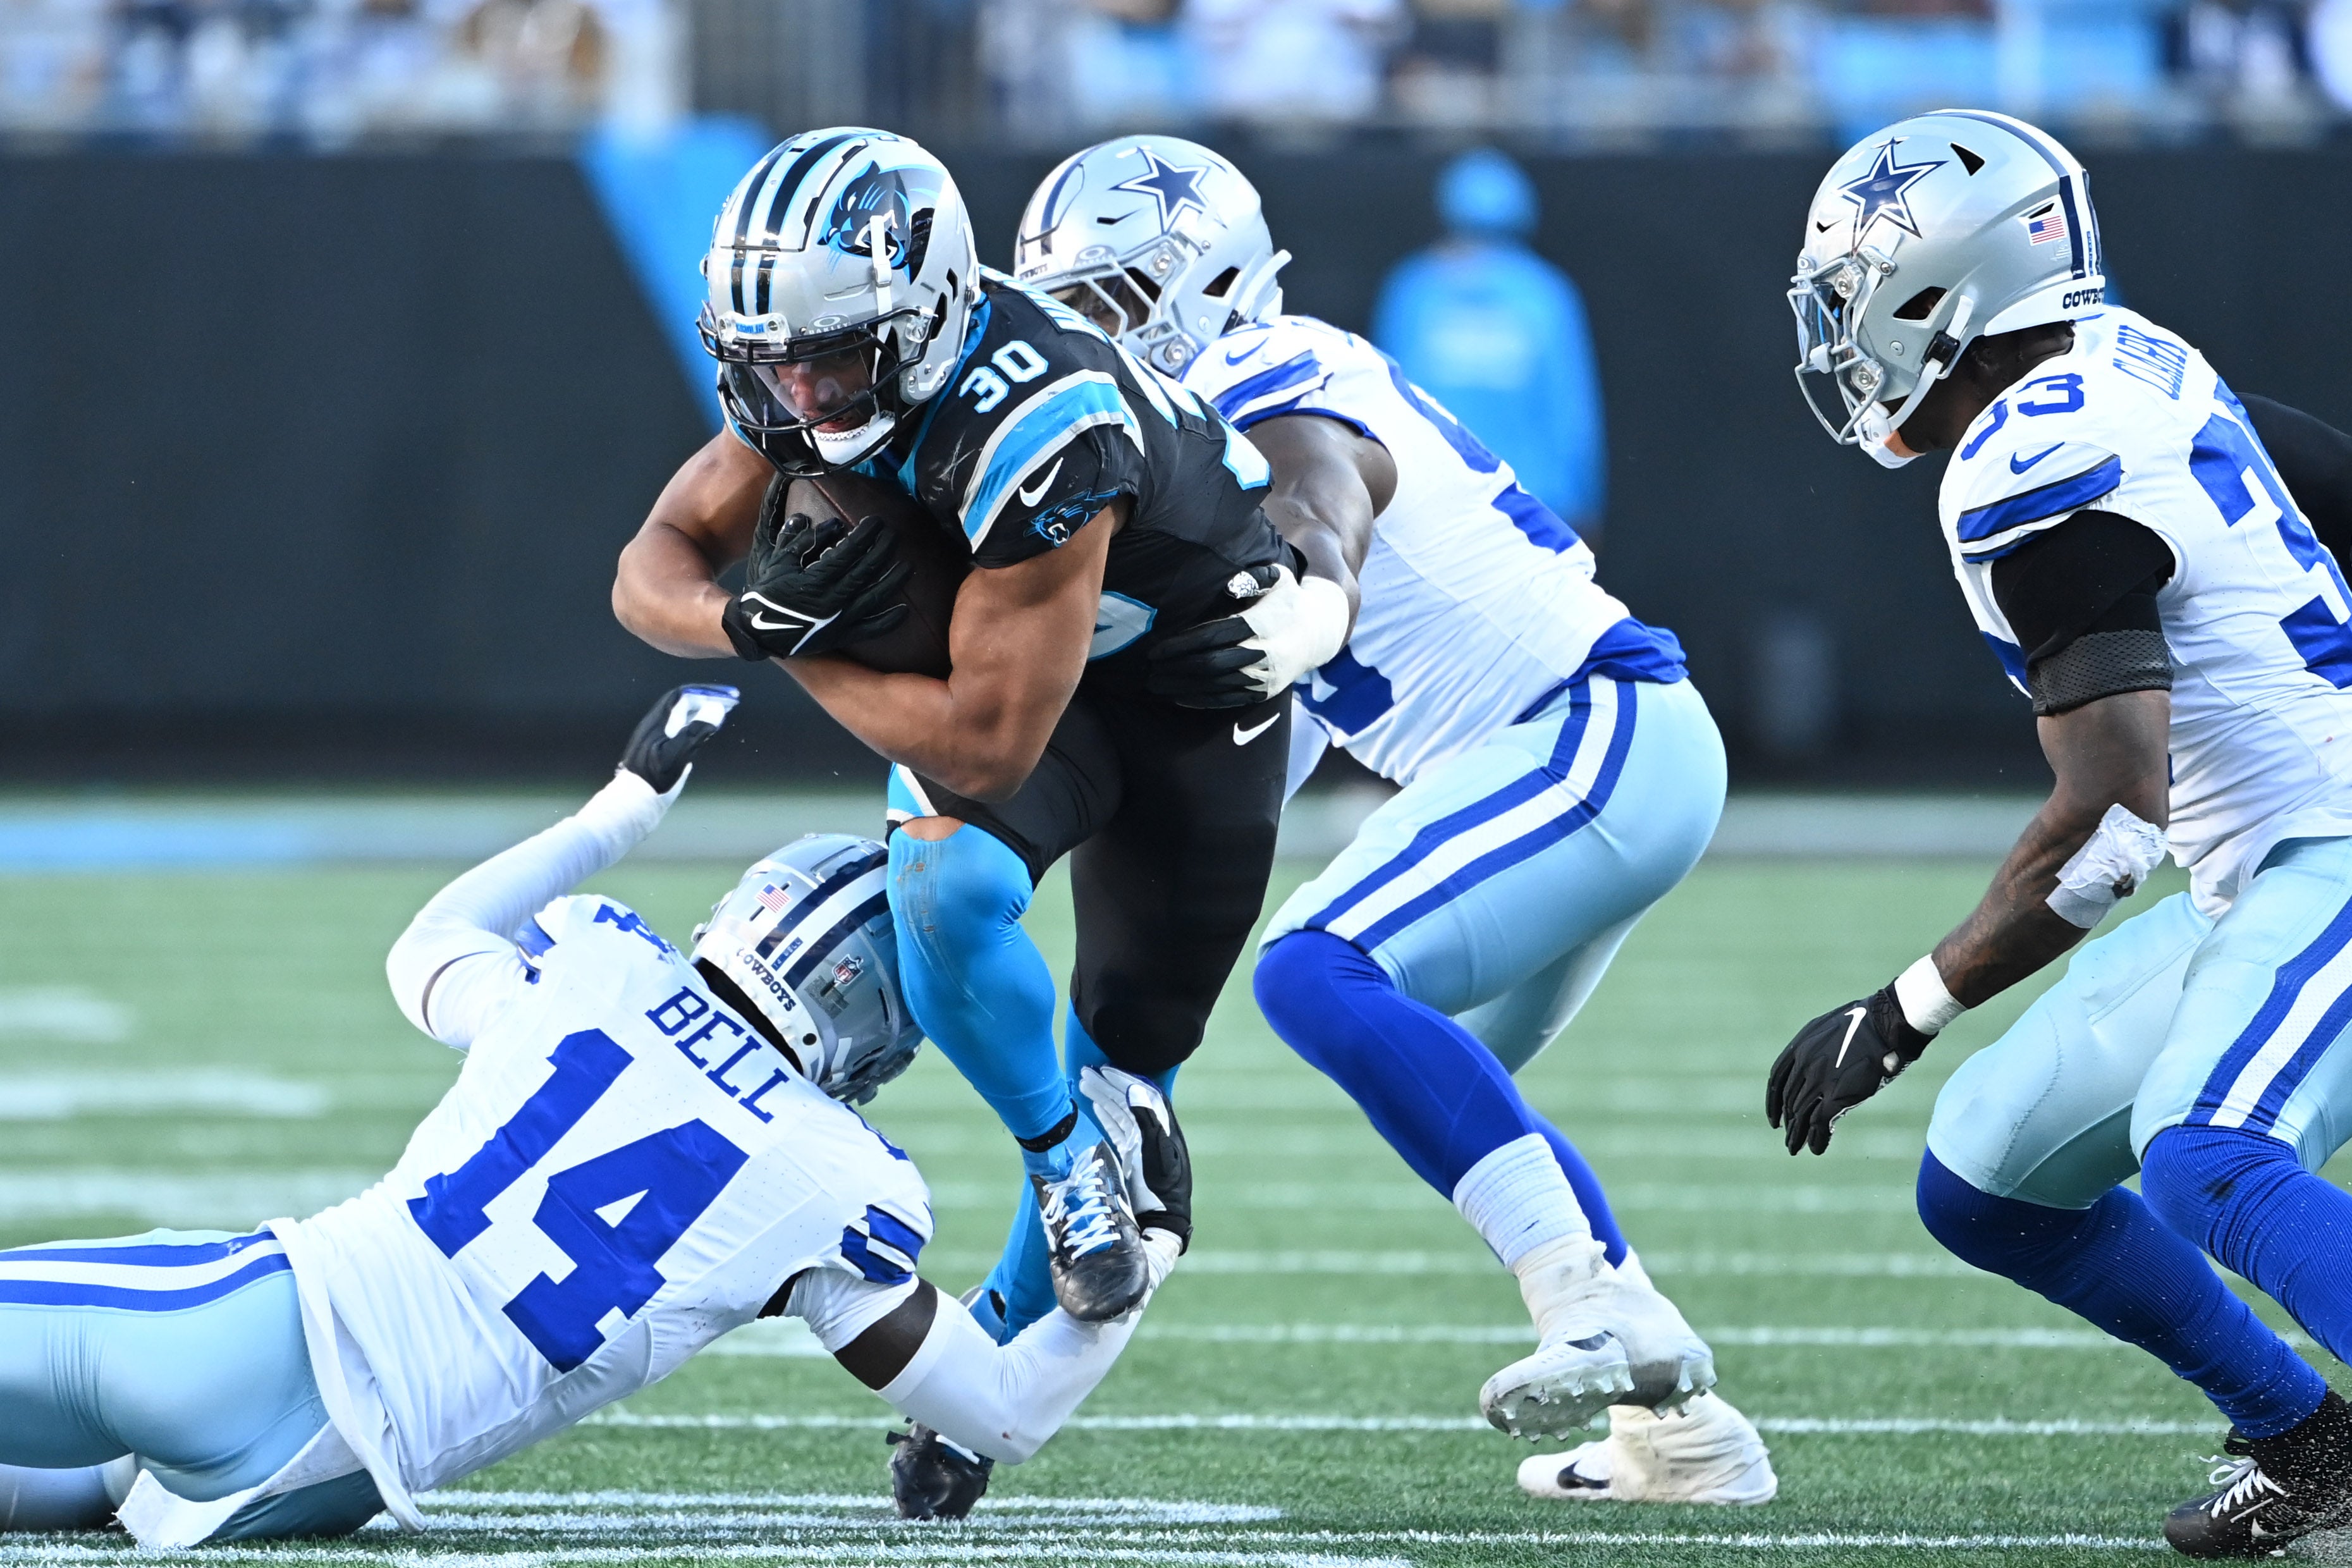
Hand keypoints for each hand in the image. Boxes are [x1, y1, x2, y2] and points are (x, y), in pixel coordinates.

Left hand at [618, 685, 738, 795]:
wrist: (635, 800)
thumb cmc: (654, 776)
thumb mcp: (677, 753)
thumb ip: (697, 730)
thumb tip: (717, 707)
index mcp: (660, 720)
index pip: (685, 695)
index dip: (707, 692)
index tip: (728, 696)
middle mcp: (658, 724)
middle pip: (684, 703)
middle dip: (708, 699)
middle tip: (730, 702)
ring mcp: (658, 736)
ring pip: (683, 715)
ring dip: (703, 710)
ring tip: (722, 713)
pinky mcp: (661, 749)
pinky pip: (682, 727)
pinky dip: (697, 724)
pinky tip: (705, 732)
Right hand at [721, 504, 910, 661]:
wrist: (758, 632)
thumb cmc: (766, 593)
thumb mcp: (776, 562)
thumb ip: (797, 541)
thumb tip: (820, 522)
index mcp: (815, 579)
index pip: (848, 552)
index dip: (865, 535)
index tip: (876, 521)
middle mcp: (831, 599)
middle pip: (866, 570)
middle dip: (883, 550)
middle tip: (894, 534)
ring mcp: (839, 619)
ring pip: (874, 597)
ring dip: (893, 580)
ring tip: (909, 566)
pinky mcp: (842, 636)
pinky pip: (870, 630)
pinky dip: (888, 621)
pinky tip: (905, 610)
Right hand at [1079, 1065, 1190, 1249]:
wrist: (1161, 1220)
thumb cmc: (1161, 1189)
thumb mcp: (1155, 1155)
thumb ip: (1147, 1121)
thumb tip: (1134, 1089)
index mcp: (1162, 1128)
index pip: (1142, 1095)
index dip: (1124, 1080)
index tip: (1104, 1070)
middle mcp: (1153, 1132)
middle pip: (1129, 1101)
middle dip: (1108, 1085)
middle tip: (1086, 1073)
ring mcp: (1142, 1144)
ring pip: (1121, 1112)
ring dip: (1104, 1097)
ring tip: (1085, 1083)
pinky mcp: (1133, 1156)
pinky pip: (1118, 1128)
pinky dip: (1106, 1115)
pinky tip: (1095, 1106)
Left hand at [1145, 563, 1349, 708]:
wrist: (1318, 633)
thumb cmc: (1288, 599)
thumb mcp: (1278, 576)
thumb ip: (1253, 577)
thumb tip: (1227, 585)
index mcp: (1262, 624)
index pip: (1214, 635)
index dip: (1183, 644)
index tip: (1157, 649)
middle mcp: (1263, 653)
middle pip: (1211, 664)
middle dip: (1177, 668)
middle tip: (1149, 671)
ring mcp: (1264, 676)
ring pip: (1217, 685)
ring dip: (1184, 687)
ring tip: (1156, 685)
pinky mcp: (1264, 693)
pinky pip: (1229, 700)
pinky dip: (1203, 700)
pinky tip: (1180, 697)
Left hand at [1765, 986, 1929, 1155]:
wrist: (1887, 1023)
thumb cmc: (1866, 1022)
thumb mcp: (1829, 1028)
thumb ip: (1817, 1047)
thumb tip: (1817, 1064)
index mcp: (1800, 1046)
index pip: (1777, 1080)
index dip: (1774, 1102)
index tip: (1775, 1118)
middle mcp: (1805, 1064)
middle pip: (1789, 1101)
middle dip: (1788, 1123)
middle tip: (1789, 1138)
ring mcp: (1820, 1080)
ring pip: (1800, 1115)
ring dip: (1797, 1135)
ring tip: (1795, 1149)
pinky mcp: (1838, 1095)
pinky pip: (1819, 1123)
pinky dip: (1816, 1139)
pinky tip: (1816, 1149)